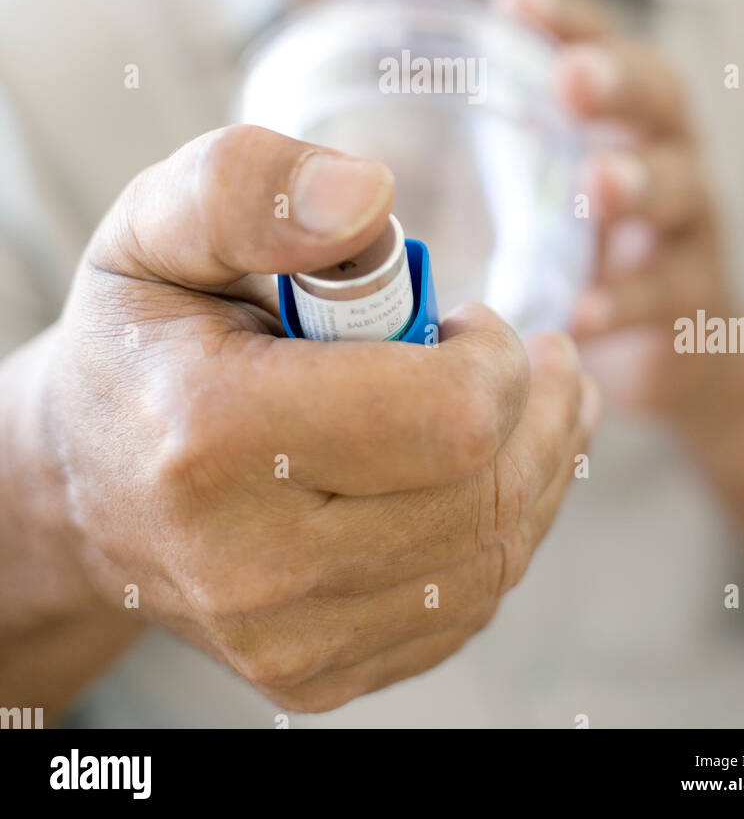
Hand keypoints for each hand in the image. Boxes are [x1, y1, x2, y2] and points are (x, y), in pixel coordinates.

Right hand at [50, 125, 597, 712]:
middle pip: (485, 496)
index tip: (470, 318)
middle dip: (538, 411)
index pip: (449, 418)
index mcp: (210, 436)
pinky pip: (465, 608)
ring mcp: (282, 640)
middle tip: (534, 355)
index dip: (498, 358)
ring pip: (492, 561)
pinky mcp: (314, 676)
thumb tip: (368, 197)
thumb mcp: (160, 227)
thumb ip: (251, 188)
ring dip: (539, 469)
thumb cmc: (139, 338)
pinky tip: (488, 471)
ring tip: (535, 402)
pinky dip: (502, 530)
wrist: (83, 479)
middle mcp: (246, 564)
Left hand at [491, 0, 730, 414]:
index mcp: (614, 110)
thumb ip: (468, 152)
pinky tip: (585, 311)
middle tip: (571, 79)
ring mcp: (687, 222)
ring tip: (599, 186)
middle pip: (656, 96)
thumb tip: (343, 140)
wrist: (655, 348)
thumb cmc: (568, 246)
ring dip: (638, 183)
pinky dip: (627, 300)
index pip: (596, 42)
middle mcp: (662, 148)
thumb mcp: (526, 188)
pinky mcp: (694, 296)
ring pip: (678, 190)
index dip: (563, 17)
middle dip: (616, 81)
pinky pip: (667, 292)